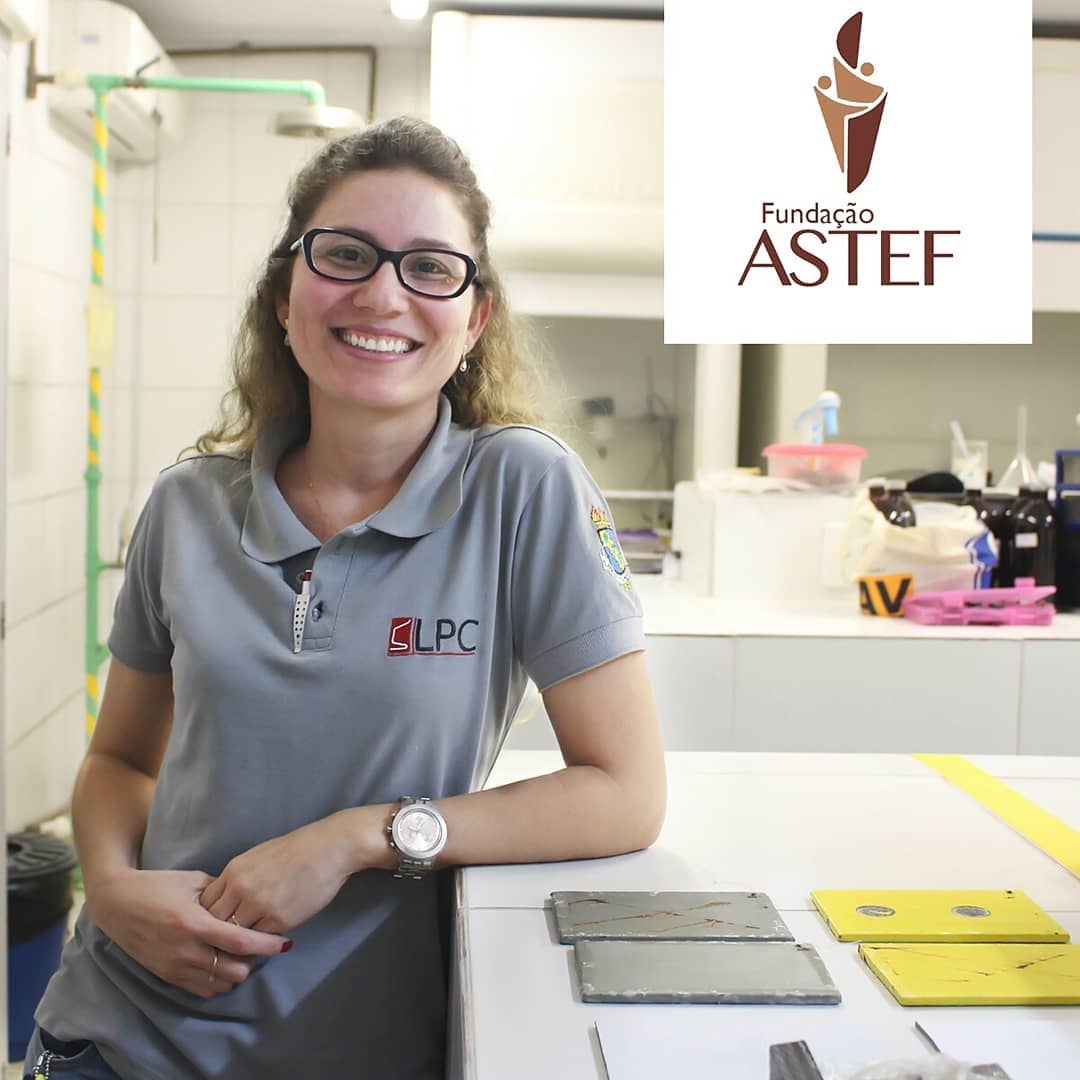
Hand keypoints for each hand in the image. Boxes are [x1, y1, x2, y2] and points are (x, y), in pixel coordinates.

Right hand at [87, 868, 290, 998]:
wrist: (116, 904)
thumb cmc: (157, 885)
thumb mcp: (192, 880)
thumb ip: (222, 891)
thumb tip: (249, 899)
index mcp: (193, 922)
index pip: (239, 942)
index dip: (266, 944)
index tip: (285, 942)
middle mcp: (184, 950)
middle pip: (235, 970)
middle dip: (254, 960)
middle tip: (259, 943)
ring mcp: (174, 967)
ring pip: (221, 984)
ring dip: (236, 971)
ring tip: (241, 953)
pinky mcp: (166, 976)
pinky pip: (202, 990)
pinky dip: (219, 980)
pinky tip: (222, 961)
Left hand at [199, 815, 354, 935]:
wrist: (329, 848)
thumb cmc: (297, 849)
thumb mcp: (258, 857)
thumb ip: (238, 878)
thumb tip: (227, 899)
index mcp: (234, 871)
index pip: (205, 904)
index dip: (209, 915)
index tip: (217, 922)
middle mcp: (241, 888)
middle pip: (214, 922)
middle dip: (218, 932)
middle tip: (225, 940)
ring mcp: (259, 905)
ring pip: (235, 935)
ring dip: (239, 942)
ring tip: (242, 947)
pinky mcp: (279, 919)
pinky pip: (259, 940)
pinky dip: (259, 943)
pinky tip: (263, 943)